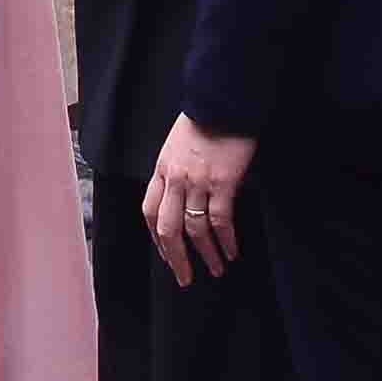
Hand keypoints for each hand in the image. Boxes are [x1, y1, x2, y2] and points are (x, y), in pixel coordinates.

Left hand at [143, 116, 256, 284]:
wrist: (222, 102)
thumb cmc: (203, 122)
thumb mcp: (177, 147)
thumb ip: (176, 172)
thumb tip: (182, 199)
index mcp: (161, 170)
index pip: (149, 212)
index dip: (157, 239)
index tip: (166, 256)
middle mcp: (175, 179)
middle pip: (168, 228)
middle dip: (176, 258)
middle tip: (185, 279)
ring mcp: (198, 182)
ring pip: (195, 229)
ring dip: (206, 254)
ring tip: (216, 269)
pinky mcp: (222, 183)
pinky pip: (221, 220)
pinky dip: (226, 240)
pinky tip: (232, 252)